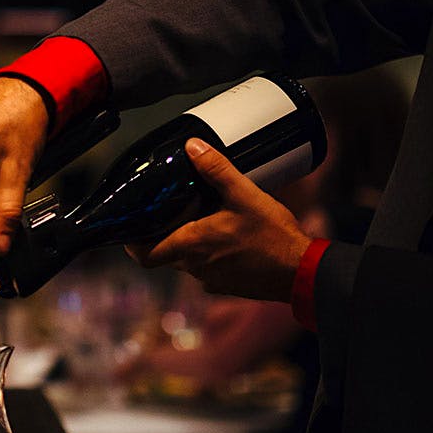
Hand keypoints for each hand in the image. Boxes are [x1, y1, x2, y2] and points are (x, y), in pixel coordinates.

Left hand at [127, 138, 313, 302]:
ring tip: (202, 216)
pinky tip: (227, 235)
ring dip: (190, 242)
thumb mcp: (244, 194)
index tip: (132, 229)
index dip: (133, 243)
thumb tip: (193, 147)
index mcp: (192, 245)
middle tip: (171, 210)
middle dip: (165, 233)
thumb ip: (217, 169)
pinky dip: (209, 253)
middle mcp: (196, 267)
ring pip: (188, 260)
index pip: (145, 255)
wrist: (301, 271)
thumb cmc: (274, 238)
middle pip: (166, 253)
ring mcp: (211, 280)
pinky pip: (208, 268)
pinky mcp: (227, 285)